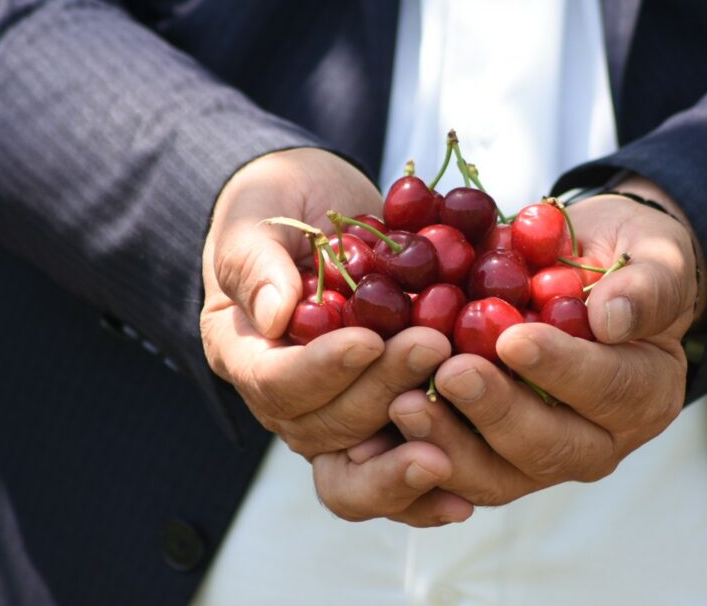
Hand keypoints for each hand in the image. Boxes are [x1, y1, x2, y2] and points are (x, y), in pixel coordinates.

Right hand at [200, 149, 454, 501]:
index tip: (367, 340)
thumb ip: (256, 262)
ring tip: (453, 434)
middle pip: (325, 427)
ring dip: (407, 451)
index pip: (275, 382)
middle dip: (381, 391)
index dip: (320, 370)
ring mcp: (336, 415)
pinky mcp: (382, 419)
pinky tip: (462, 500)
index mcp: (244, 353)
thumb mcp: (255, 214)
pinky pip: (396, 467)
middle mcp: (288, 399)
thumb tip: (275, 314)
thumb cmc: (278, 206)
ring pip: (359, 464)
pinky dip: (426, 492)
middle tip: (432, 346)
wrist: (320, 210)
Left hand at [313, 176, 705, 521]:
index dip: (562, 368)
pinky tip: (372, 431)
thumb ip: (646, 285)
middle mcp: (595, 441)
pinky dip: (411, 455)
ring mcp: (536, 458)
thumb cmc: (622, 257)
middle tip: (450, 372)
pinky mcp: (487, 458)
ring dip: (446, 443)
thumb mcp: (653, 255)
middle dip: (496, 412)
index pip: (607, 389)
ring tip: (402, 403)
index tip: (515, 338)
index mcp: (644, 394)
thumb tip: (612, 318)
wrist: (581, 271)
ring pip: (493, 475)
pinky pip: (449, 472)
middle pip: (547, 448)